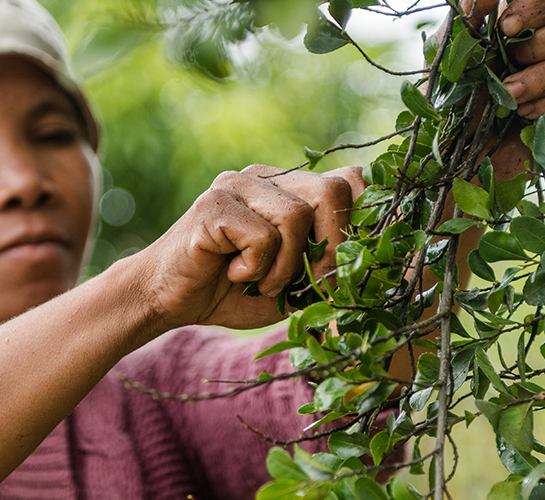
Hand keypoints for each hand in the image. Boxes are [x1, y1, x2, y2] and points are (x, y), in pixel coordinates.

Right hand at [135, 164, 364, 330]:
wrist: (168, 300)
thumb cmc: (231, 292)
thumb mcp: (294, 282)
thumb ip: (330, 267)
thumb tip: (376, 269)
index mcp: (289, 187)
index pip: (349, 178)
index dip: (363, 219)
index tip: (351, 264)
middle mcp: (265, 176)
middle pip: (332, 190)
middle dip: (333, 247)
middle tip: (310, 282)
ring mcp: (237, 185)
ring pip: (297, 217)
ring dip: (287, 266)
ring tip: (262, 281)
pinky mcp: (214, 204)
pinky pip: (263, 236)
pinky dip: (257, 268)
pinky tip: (234, 273)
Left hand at [451, 0, 544, 122]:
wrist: (458, 157)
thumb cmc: (454, 103)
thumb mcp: (451, 55)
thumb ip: (467, 19)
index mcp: (531, 22)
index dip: (540, 4)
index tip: (506, 27)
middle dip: (544, 39)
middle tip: (509, 57)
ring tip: (511, 93)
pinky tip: (526, 113)